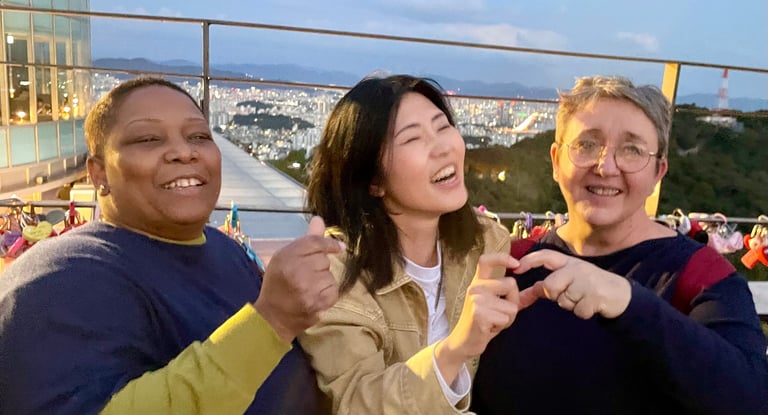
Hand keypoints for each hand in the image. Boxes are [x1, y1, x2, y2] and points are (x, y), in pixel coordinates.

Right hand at [253, 216, 344, 342]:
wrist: (273, 317)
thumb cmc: (278, 283)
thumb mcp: (284, 257)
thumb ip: (306, 240)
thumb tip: (319, 219)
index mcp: (286, 257)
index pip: (315, 242)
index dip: (329, 243)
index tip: (339, 247)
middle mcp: (296, 271)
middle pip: (323, 259)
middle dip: (319, 266)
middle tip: (305, 275)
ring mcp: (308, 288)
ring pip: (329, 275)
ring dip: (323, 280)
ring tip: (308, 287)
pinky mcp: (317, 303)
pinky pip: (333, 290)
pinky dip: (327, 293)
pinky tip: (314, 296)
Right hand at [438, 253, 520, 366]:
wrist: (464, 342)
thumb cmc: (482, 323)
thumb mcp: (497, 306)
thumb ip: (515, 297)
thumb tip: (535, 291)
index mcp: (478, 282)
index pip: (486, 260)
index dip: (502, 258)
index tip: (516, 264)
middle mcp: (475, 287)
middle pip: (511, 284)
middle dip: (513, 302)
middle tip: (498, 314)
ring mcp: (476, 299)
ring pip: (511, 305)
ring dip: (507, 318)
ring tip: (493, 322)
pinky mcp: (479, 313)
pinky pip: (506, 318)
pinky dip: (502, 326)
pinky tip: (489, 328)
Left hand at [513, 249, 631, 318]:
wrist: (619, 293)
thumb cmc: (589, 286)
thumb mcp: (571, 278)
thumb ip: (550, 283)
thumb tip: (528, 291)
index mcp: (569, 262)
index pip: (546, 256)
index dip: (529, 261)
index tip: (516, 268)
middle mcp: (576, 268)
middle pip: (550, 286)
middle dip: (555, 296)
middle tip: (570, 295)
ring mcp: (587, 282)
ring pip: (564, 301)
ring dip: (572, 305)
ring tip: (584, 298)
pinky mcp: (596, 296)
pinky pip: (578, 311)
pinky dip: (583, 312)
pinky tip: (592, 305)